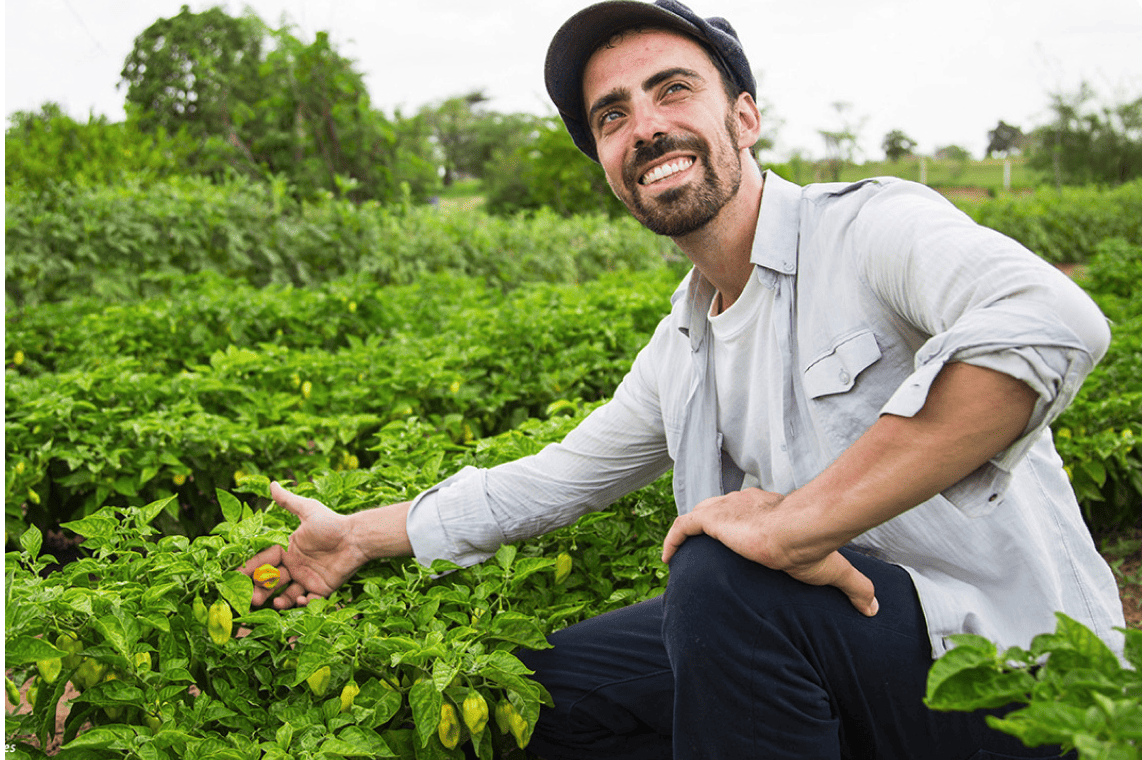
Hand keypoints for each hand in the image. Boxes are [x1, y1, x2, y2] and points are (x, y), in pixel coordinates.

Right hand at [241, 482, 371, 608]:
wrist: (357, 537)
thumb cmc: (332, 523)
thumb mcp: (308, 510)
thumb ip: (288, 501)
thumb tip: (272, 483)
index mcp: (288, 550)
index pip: (264, 561)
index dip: (251, 569)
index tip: (237, 577)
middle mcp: (295, 566)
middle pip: (272, 582)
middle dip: (260, 591)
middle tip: (252, 598)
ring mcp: (308, 578)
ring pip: (288, 595)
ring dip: (279, 602)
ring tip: (274, 604)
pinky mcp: (322, 589)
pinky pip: (310, 601)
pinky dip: (304, 604)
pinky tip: (301, 600)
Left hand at [661, 488, 878, 616]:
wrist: (797, 532)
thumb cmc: (811, 547)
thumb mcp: (832, 569)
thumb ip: (854, 586)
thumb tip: (874, 608)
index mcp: (767, 510)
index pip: (745, 516)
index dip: (735, 532)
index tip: (732, 552)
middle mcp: (743, 504)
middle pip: (719, 514)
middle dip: (708, 532)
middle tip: (701, 559)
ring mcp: (725, 509)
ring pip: (699, 518)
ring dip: (688, 538)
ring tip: (680, 561)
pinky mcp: (711, 519)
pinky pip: (683, 526)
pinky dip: (673, 540)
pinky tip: (667, 559)